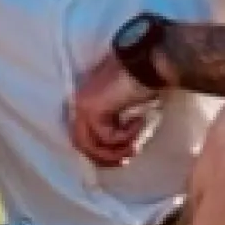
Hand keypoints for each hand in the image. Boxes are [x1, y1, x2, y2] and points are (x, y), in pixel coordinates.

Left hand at [69, 52, 162, 167]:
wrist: (146, 63)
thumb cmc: (140, 82)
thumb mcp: (124, 108)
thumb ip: (115, 123)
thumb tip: (121, 150)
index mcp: (85, 105)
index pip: (82, 138)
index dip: (99, 154)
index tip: (120, 160)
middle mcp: (79, 106)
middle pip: (83, 145)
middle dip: (106, 159)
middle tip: (126, 161)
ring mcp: (83, 107)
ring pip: (92, 145)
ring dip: (118, 151)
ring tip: (136, 145)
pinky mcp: (92, 109)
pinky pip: (107, 137)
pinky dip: (127, 135)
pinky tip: (138, 121)